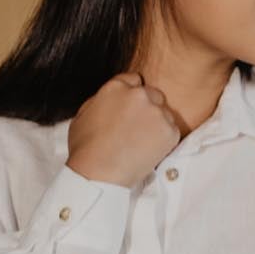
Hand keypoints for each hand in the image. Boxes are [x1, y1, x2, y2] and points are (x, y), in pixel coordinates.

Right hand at [65, 69, 182, 189]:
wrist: (98, 173)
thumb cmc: (85, 148)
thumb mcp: (82, 114)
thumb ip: (101, 100)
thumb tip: (109, 100)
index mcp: (116, 87)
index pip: (134, 80)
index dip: (132, 96)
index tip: (131, 109)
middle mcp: (139, 94)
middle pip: (152, 94)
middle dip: (147, 108)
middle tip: (138, 128)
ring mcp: (156, 112)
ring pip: (164, 113)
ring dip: (157, 124)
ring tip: (142, 143)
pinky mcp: (169, 131)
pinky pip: (172, 131)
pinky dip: (164, 140)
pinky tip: (148, 150)